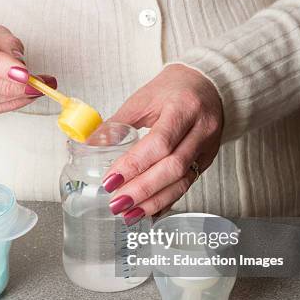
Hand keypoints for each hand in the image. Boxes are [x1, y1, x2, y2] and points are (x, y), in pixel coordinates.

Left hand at [103, 64, 222, 223]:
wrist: (210, 85)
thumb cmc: (175, 89)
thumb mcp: (143, 99)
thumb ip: (117, 123)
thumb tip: (89, 144)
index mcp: (183, 107)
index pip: (159, 143)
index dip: (133, 165)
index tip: (110, 180)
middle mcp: (201, 129)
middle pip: (172, 167)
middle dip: (142, 190)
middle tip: (116, 203)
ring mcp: (208, 147)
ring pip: (182, 181)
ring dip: (153, 201)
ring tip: (129, 214)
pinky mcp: (208, 159)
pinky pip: (187, 184)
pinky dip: (166, 200)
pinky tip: (148, 210)